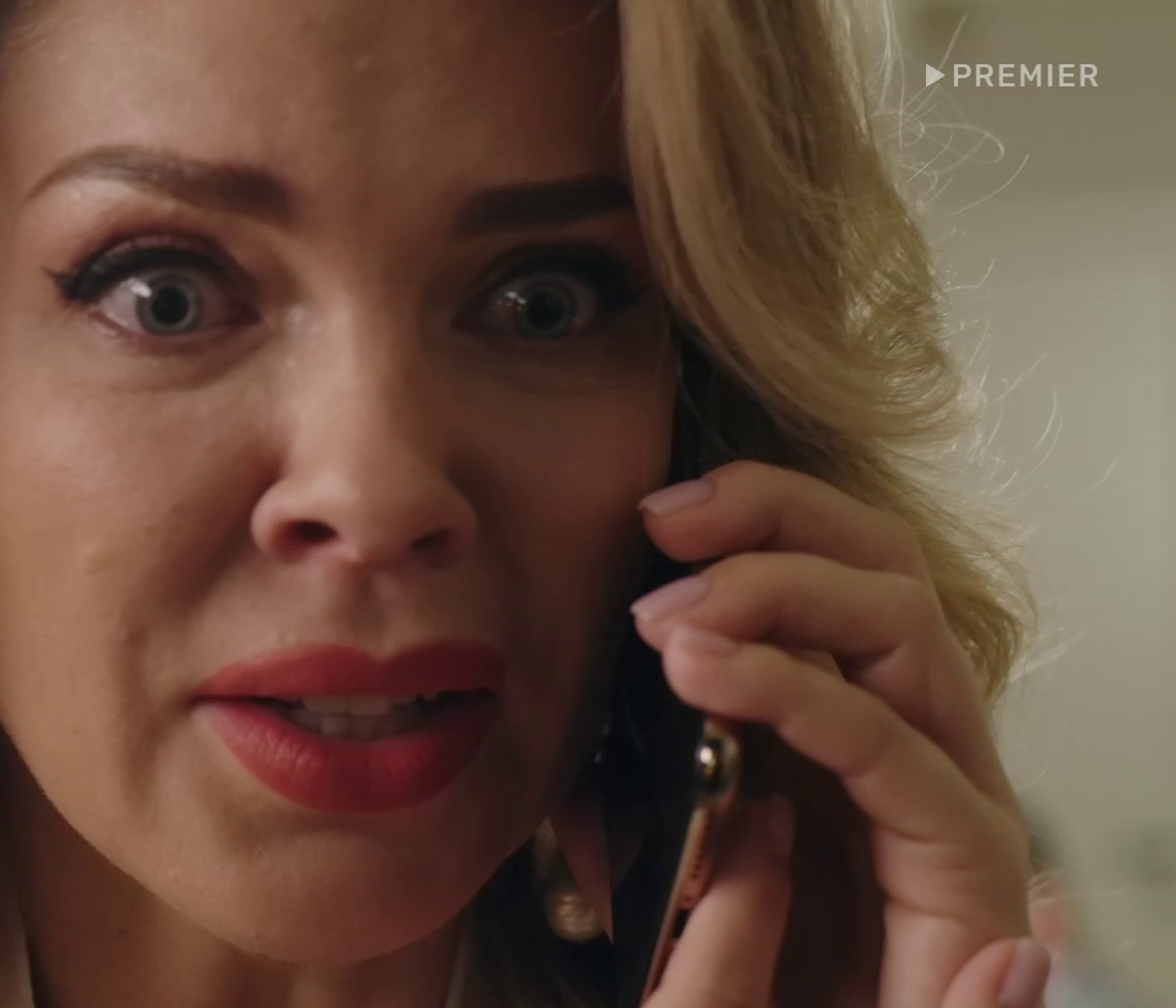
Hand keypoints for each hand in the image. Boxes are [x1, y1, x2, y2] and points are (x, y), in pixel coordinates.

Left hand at [624, 460, 1045, 1007]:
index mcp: (843, 723)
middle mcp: (910, 740)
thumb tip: (596, 737)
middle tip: (662, 524)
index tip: (653, 510)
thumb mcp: (661, 868)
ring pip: (899, 628)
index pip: (834, 570)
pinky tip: (712, 674)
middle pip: (881, 569)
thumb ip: (637, 803)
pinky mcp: (965, 862)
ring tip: (669, 620)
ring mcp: (946, 793)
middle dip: (774, 520)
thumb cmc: (752, 985)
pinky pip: (891, 748)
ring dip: (780, 593)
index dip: (757, 517)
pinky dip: (800, 695)